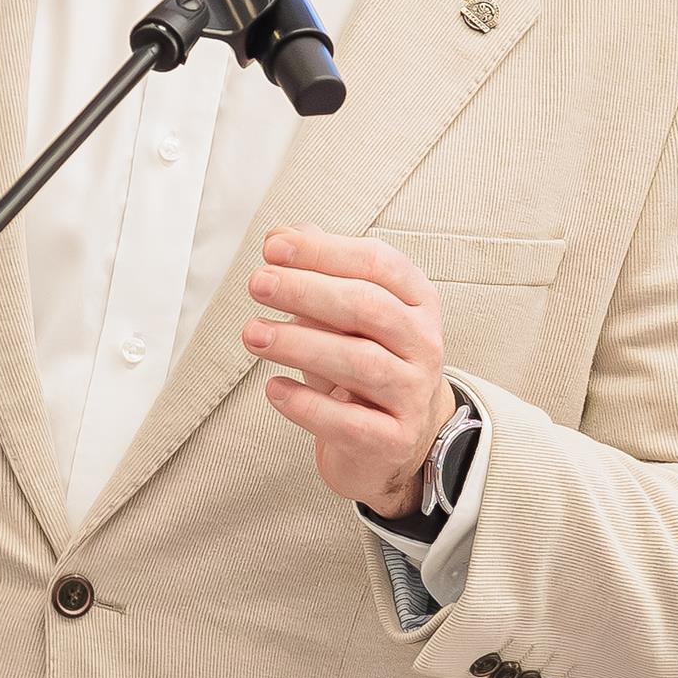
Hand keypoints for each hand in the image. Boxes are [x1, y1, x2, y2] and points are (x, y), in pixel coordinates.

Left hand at [242, 226, 453, 517]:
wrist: (395, 441)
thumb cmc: (365, 366)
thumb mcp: (347, 316)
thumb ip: (320, 273)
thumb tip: (283, 235)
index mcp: (418, 302)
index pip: (378, 264)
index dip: (324, 252)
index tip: (274, 248)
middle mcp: (424, 344)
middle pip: (367, 308)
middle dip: (306, 291)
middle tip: (258, 284)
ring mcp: (412, 394)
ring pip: (359, 362)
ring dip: (299, 344)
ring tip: (253, 334)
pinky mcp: (393, 440)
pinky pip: (348, 422)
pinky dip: (306, 404)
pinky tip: (274, 388)